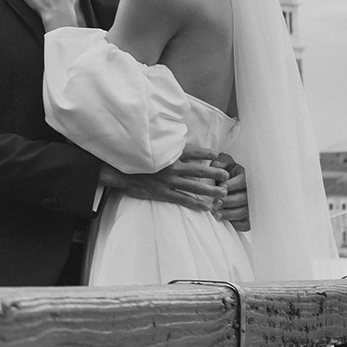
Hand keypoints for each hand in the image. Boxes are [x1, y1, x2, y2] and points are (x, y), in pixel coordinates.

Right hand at [99, 144, 228, 211]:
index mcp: (169, 154)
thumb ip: (164, 145)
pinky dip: (195, 203)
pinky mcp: (163, 193)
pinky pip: (183, 199)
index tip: (216, 155)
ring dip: (210, 190)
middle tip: (227, 176)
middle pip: (198, 171)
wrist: (119, 171)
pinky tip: (206, 207)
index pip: (192, 152)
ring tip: (222, 193)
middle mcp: (171, 167)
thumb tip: (175, 140)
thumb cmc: (135, 157)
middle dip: (214, 174)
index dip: (205, 154)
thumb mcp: (150, 146)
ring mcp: (168, 181)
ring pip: (194, 186)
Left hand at [210, 152, 249, 230]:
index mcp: (246, 177)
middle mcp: (250, 192)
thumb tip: (216, 164)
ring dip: (230, 214)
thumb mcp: (223, 162)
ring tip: (217, 215)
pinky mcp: (246, 218)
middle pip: (244, 199)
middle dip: (229, 201)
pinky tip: (227, 223)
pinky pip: (246, 224)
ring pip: (244, 212)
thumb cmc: (223, 171)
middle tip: (216, 203)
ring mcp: (249, 206)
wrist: (222, 183)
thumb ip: (221, 162)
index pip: (243, 181)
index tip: (222, 187)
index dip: (232, 184)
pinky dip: (237, 225)